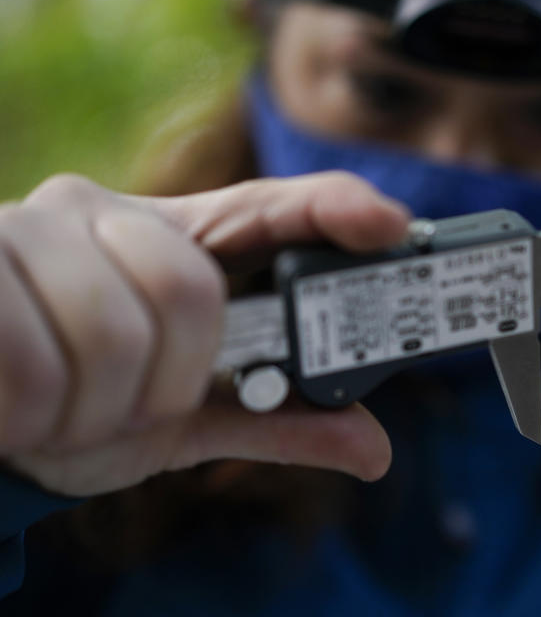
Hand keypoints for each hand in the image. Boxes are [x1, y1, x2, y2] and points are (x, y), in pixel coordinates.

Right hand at [0, 172, 409, 496]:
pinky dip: (39, 416)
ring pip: (112, 334)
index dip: (330, 207)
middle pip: (192, 291)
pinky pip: (29, 365)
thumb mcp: (189, 416)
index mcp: (171, 238)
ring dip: (102, 408)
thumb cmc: (93, 400)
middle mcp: (101, 213)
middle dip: (175, 379)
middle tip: (146, 403)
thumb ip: (278, 421)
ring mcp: (28, 232)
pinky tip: (27, 411)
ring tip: (77, 409)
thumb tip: (376, 449)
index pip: (263, 205)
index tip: (390, 223)